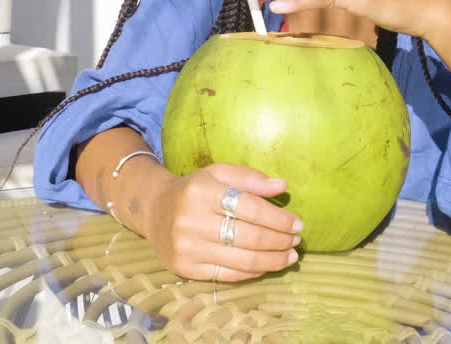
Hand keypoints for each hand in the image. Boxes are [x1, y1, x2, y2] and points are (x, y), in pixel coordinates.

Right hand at [145, 163, 302, 281]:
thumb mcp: (218, 174)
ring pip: (243, 260)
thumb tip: (282, 186)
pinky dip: (253, 272)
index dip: (279, 218)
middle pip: (250, 236)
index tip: (298, 223)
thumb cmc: (193, 189)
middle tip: (296, 240)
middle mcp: (191, 221)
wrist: (153, 209)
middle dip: (280, 240)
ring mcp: (187, 248)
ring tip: (290, 256)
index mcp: (201, 192)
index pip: (250, 208)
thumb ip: (250, 178)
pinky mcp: (185, 268)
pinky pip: (228, 275)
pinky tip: (266, 265)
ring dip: (273, 260)